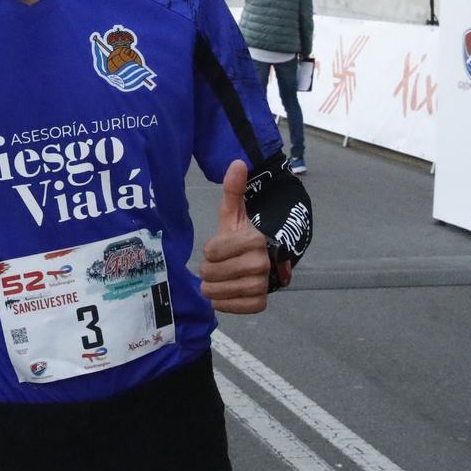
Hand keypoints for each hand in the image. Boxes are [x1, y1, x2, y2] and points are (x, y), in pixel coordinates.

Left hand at [200, 160, 271, 315]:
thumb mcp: (234, 214)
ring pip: (220, 292)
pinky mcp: (261, 302)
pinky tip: (226, 294)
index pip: (211, 252)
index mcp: (253, 240)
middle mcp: (260, 263)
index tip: (217, 250)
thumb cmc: (241, 237)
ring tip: (216, 281)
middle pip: (212, 273)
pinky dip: (225, 303)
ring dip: (212, 288)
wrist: (263, 261)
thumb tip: (237, 162)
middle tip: (214, 267)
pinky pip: (234, 307)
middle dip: (208, 271)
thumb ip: (234, 190)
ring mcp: (262, 284)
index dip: (209, 251)